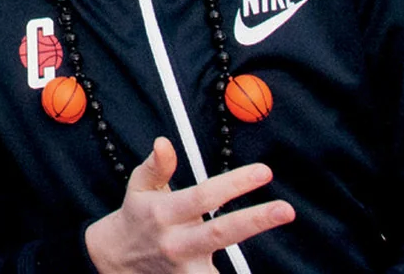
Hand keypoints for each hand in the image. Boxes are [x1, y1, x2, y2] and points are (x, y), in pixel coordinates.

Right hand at [81, 138, 292, 272]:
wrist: (118, 259)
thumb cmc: (137, 216)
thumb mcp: (139, 186)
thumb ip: (156, 166)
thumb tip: (164, 142)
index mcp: (164, 213)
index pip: (203, 196)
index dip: (234, 184)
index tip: (263, 172)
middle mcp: (175, 242)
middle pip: (221, 232)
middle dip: (255, 221)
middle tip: (286, 210)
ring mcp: (185, 268)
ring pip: (221, 266)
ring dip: (250, 257)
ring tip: (275, 237)